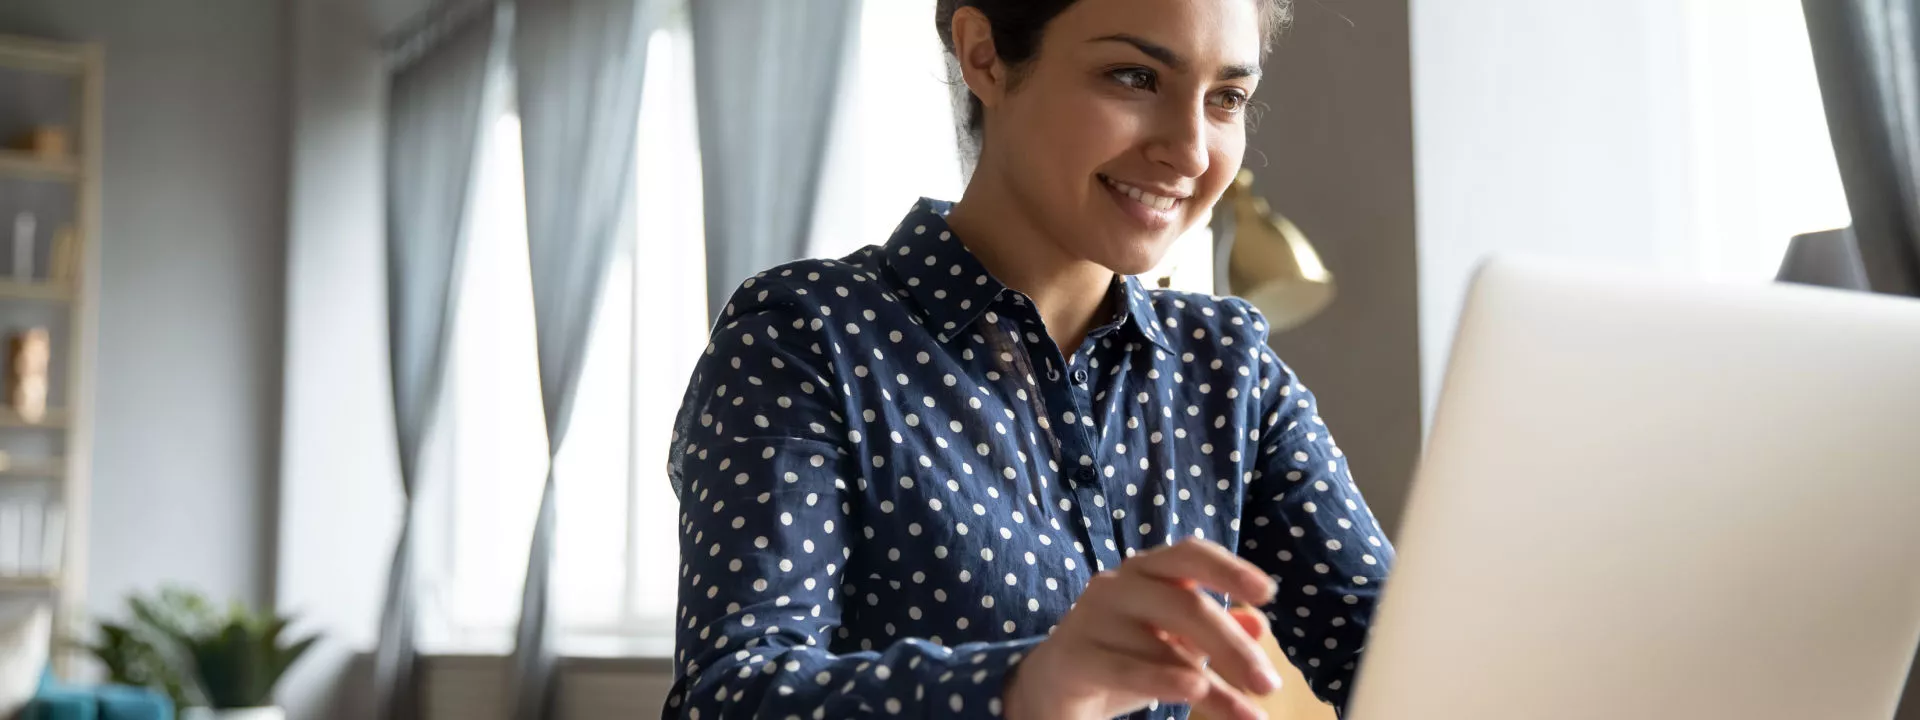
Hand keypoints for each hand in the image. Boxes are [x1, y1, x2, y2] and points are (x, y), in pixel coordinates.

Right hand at [1003, 538, 1282, 719]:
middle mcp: (1116, 585)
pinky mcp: (1073, 657)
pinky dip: (1166, 680)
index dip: (1229, 569)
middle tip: (1269, 685)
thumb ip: (1215, 633)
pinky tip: (1197, 692)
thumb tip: (1258, 625)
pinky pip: (1128, 667)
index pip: (1190, 555)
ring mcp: (1090, 619)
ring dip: (1212, 685)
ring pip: (1162, 646)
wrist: (1052, 689)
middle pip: (1185, 605)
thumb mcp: (1175, 646)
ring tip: (1248, 715)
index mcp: (1145, 573)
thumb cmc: (1122, 657)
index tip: (1268, 593)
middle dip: (1233, 647)